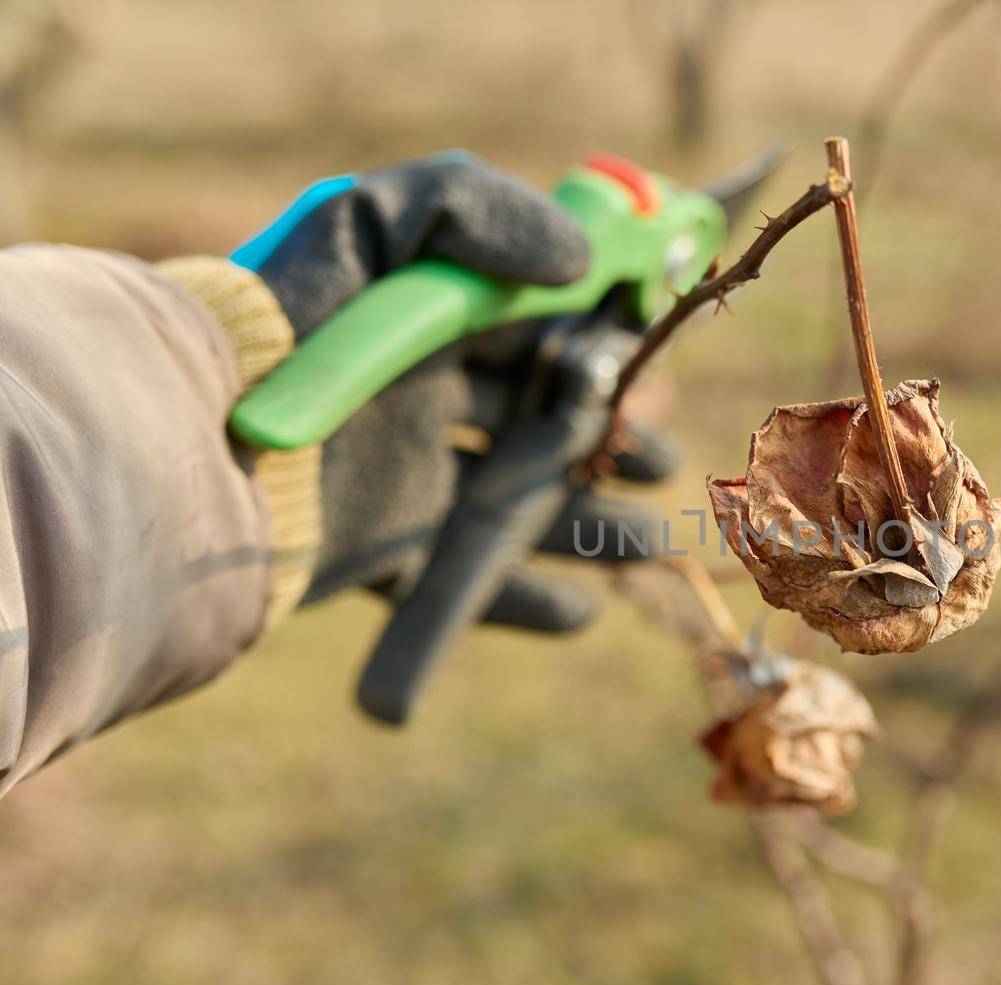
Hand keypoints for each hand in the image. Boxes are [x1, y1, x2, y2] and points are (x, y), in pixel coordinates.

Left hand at [234, 151, 673, 631]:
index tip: (653, 365)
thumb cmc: (285, 325)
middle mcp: (418, 401)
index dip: (602, 347)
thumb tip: (579, 263)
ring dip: (589, 523)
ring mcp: (400, 481)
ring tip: (652, 545)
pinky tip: (581, 613)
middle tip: (662, 462)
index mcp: (425, 325)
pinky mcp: (379, 553)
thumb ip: (475, 208)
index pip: (534, 330)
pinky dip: (527, 604)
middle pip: (537, 421)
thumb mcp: (373, 223)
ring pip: (518, 505)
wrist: (192, 448)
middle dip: (606, 441)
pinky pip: (464, 587)